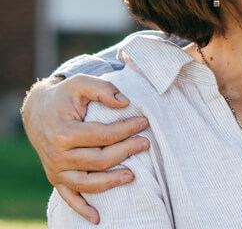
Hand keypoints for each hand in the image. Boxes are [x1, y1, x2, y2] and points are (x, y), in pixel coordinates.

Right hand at [21, 74, 149, 223]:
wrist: (38, 110)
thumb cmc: (64, 96)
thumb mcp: (81, 83)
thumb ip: (103, 89)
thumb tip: (125, 102)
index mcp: (63, 133)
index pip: (103, 136)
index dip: (126, 129)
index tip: (144, 122)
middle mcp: (57, 155)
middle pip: (99, 160)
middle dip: (126, 151)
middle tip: (146, 143)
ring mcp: (55, 170)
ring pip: (88, 182)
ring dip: (111, 181)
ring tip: (133, 175)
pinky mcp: (55, 178)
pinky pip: (69, 197)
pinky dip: (82, 208)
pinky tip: (98, 217)